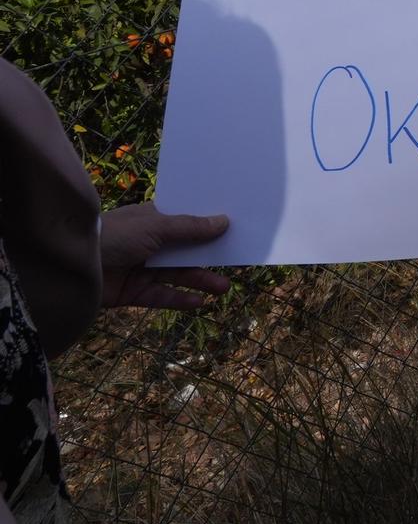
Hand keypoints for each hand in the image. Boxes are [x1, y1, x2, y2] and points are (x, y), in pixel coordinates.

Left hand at [99, 203, 231, 310]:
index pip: (187, 223)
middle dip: (210, 257)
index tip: (235, 229)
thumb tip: (224, 221)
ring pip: (177, 275)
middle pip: (186, 251)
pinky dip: (179, 299)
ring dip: (200, 281)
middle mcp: (149, 244)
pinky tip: (198, 302)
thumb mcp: (157, 226)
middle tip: (236, 262)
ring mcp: (141, 269)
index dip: (209, 226)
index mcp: (153, 221)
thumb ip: (191, 227)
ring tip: (223, 288)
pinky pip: (161, 296)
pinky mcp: (133, 293)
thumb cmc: (115, 235)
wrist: (74, 264)